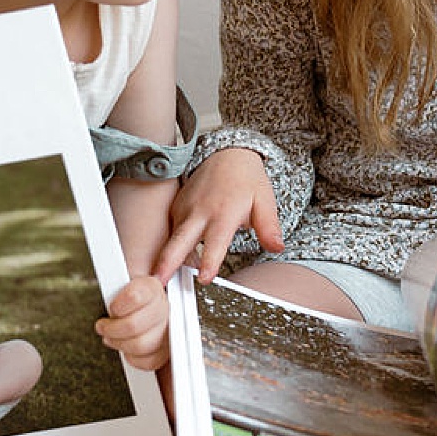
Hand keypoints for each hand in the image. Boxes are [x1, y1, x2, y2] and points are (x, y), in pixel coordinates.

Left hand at [97, 275, 169, 369]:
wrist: (136, 301)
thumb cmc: (124, 292)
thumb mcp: (118, 276)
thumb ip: (113, 270)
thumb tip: (109, 269)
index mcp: (153, 287)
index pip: (135, 297)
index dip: (117, 307)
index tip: (112, 308)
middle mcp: (165, 308)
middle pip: (134, 325)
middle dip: (112, 329)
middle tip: (103, 326)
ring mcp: (168, 330)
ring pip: (141, 345)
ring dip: (120, 343)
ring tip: (112, 337)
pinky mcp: (166, 350)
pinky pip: (150, 361)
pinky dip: (133, 357)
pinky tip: (127, 347)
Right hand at [155, 147, 282, 282]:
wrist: (227, 155)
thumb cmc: (246, 180)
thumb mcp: (264, 201)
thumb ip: (269, 227)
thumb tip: (277, 247)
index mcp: (224, 213)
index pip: (216, 241)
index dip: (209, 261)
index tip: (204, 278)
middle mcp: (200, 212)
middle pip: (180, 241)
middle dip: (167, 262)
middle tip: (158, 281)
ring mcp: (185, 209)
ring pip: (172, 239)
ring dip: (165, 259)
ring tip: (159, 279)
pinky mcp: (176, 208)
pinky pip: (171, 231)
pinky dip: (171, 246)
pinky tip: (171, 261)